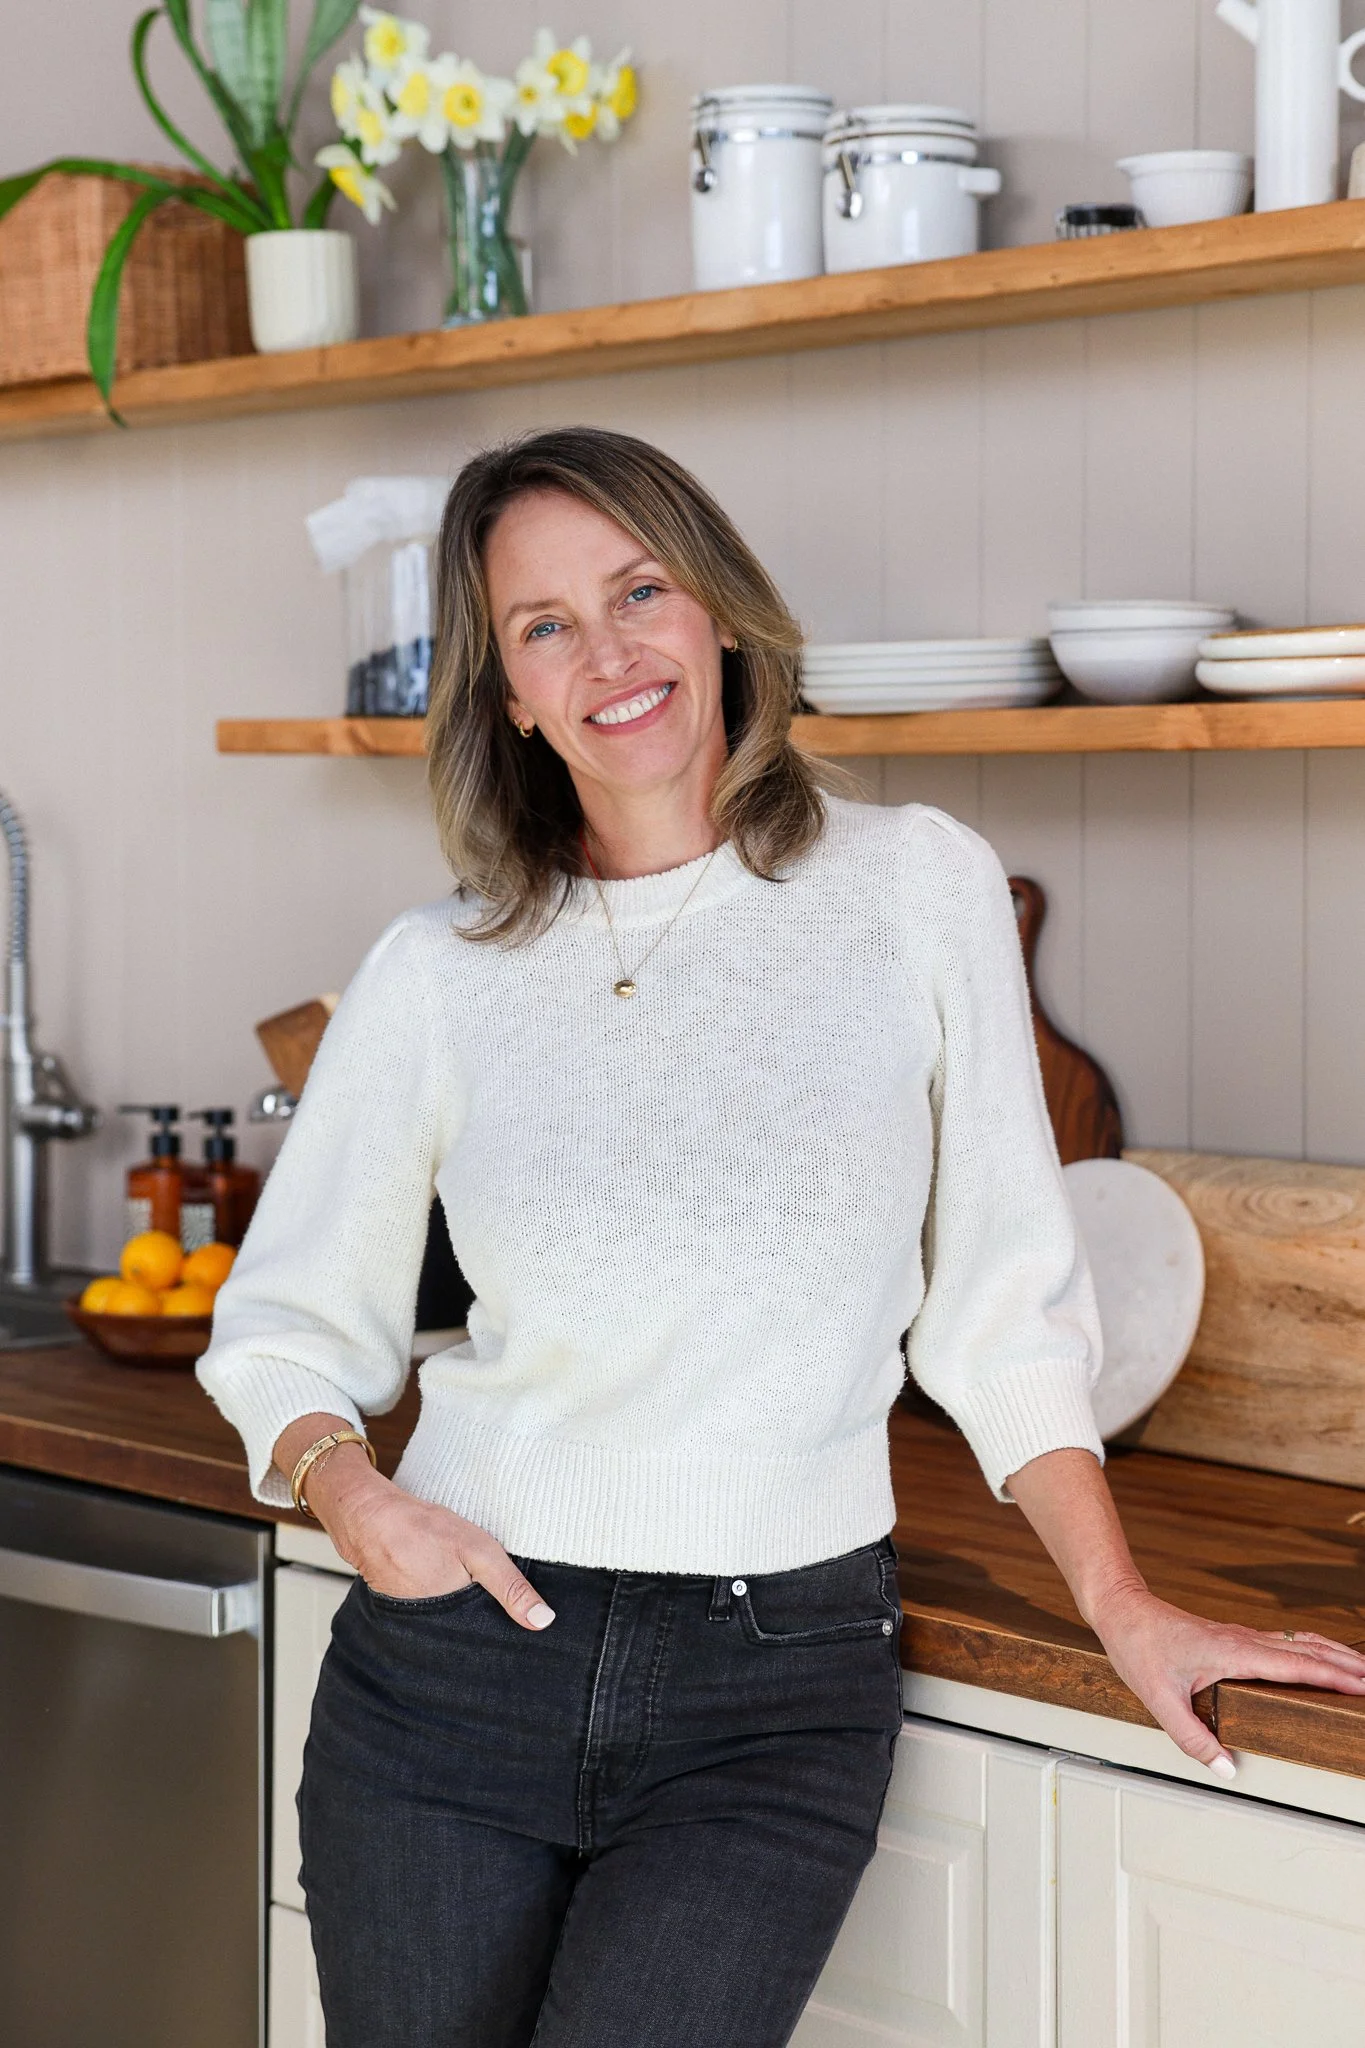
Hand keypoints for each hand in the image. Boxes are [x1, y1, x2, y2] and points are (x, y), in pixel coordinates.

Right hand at [274, 1416, 553, 1631]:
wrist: (366, 1518)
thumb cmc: (420, 1531)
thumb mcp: (478, 1552)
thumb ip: (510, 1587)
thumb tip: (543, 1622)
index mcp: (452, 1625)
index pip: (488, 1647)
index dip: (506, 1640)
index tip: (526, 1639)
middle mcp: (430, 1634)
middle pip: (468, 1642)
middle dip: (485, 1633)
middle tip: (502, 1620)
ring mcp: (412, 1626)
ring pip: (448, 1631)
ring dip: (462, 1620)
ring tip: (474, 1605)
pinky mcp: (402, 1613)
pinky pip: (430, 1619)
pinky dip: (442, 1609)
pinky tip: (449, 1593)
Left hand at [1090, 1581, 1364, 1775]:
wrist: (1123, 1610)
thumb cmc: (1138, 1647)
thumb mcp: (1159, 1699)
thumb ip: (1193, 1738)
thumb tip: (1227, 1769)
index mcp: (1233, 1653)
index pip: (1295, 1666)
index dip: (1332, 1677)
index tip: (1362, 1686)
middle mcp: (1243, 1640)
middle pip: (1307, 1650)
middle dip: (1346, 1665)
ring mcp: (1241, 1636)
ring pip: (1298, 1642)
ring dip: (1332, 1654)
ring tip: (1361, 1670)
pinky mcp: (1234, 1638)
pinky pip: (1284, 1642)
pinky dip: (1311, 1649)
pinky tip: (1317, 1657)